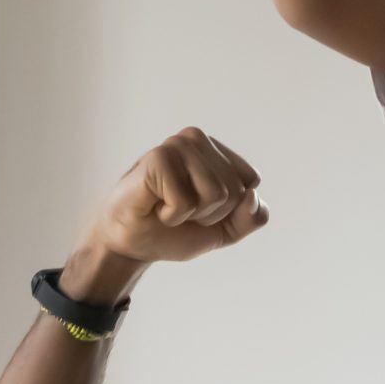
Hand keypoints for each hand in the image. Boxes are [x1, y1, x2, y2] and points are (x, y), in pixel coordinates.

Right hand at [82, 129, 268, 268]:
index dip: (229, 209)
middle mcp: (197, 139)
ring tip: (166, 206)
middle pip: (235, 190)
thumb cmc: (175, 230)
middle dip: (210, 213)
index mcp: (216, 150)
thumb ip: (252, 217)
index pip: (250, 182)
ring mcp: (177, 144)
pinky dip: (172, 215)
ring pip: (216, 194)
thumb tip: (252, 194)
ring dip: (191, 214)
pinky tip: (155, 206)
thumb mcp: (227, 230)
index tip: (200, 208)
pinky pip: (187, 201)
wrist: (132, 243)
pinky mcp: (158, 158)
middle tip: (179, 209)